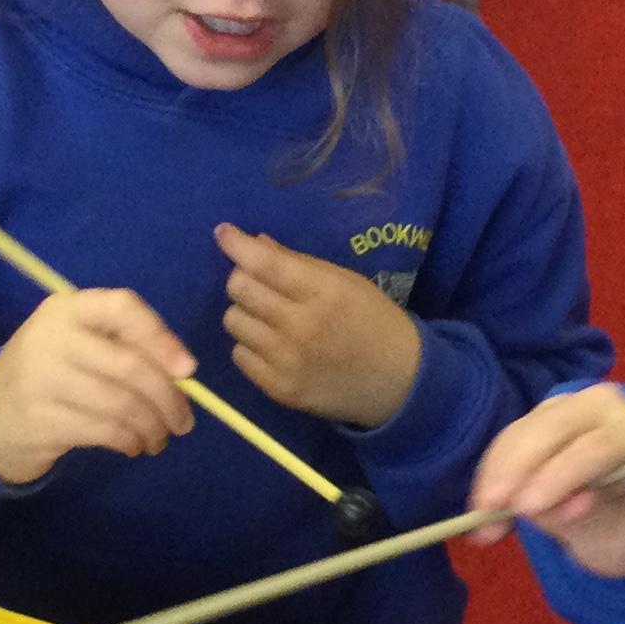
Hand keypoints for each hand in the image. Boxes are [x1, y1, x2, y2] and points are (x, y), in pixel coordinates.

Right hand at [0, 288, 195, 484]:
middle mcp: (52, 338)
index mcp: (67, 309)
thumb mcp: (76, 344)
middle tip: (184, 421)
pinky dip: (130, 441)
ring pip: (121, 404)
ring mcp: (42, 379)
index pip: (122, 307)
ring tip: (159, 437)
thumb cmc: (48, 374)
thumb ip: (122, 346)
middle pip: (130, 365)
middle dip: (168, 399)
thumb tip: (182, 374)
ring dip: (152, 427)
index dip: (161, 337)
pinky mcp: (40, 420)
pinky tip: (134, 445)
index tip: (187, 370)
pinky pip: (105, 431)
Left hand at [215, 225, 421, 428]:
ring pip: (233, 321)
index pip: (264, 263)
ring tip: (269, 317)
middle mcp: (301, 326)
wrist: (400, 382)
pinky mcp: (279, 389)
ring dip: (245, 312)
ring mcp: (287, 361)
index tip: (224, 234)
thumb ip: (299, 263)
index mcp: (324, 292)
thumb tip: (256, 244)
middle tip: (258, 282)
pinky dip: (250, 345)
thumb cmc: (375, 323)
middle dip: (242, 278)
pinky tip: (273, 345)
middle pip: (240, 289)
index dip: (237, 245)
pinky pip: (239, 355)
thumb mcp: (347, 282)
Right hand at [465, 384, 624, 575]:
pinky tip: (482, 513)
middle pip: (552, 428)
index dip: (559, 475)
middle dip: (515, 470)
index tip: (524, 509)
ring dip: (495, 478)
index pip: (598, 447)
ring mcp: (567, 407)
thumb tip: (546, 508)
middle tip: (488, 512)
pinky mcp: (538, 417)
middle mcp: (604, 408)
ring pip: (522, 433)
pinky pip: (506, 442)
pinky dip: (489, 476)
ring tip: (483, 528)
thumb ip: (590, 521)